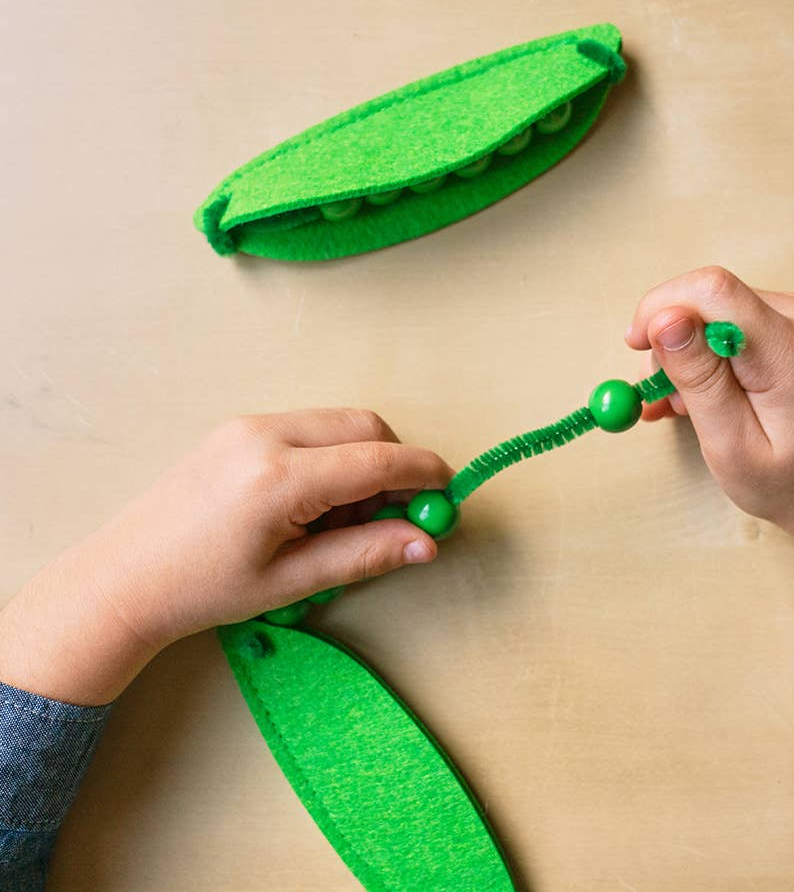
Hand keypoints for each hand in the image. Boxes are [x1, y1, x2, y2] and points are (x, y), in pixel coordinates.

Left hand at [0, 408, 450, 703]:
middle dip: (394, 465)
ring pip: (339, 424)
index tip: (449, 492)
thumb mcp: (292, 581)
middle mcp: (265, 436)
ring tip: (341, 521)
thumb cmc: (202, 589)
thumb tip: (426, 544)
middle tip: (396, 516)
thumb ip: (366, 554)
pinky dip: (331, 458)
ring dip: (361, 462)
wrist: (124, 578)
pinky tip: (314, 504)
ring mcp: (248, 424)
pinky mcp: (239, 427)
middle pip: (365, 427)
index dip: (423, 473)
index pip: (376, 459)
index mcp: (277, 479)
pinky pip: (309, 428)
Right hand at [626, 266, 793, 543]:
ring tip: (685, 408)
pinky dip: (703, 355)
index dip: (661, 308)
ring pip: (711, 309)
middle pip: (707, 296)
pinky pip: (726, 320)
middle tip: (660, 397)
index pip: (712, 291)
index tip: (636, 348)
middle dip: (669, 341)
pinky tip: (701, 396)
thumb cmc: (792, 480)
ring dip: (684, 354)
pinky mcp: (789, 320)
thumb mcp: (732, 445)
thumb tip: (664, 319)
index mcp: (791, 352)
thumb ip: (699, 379)